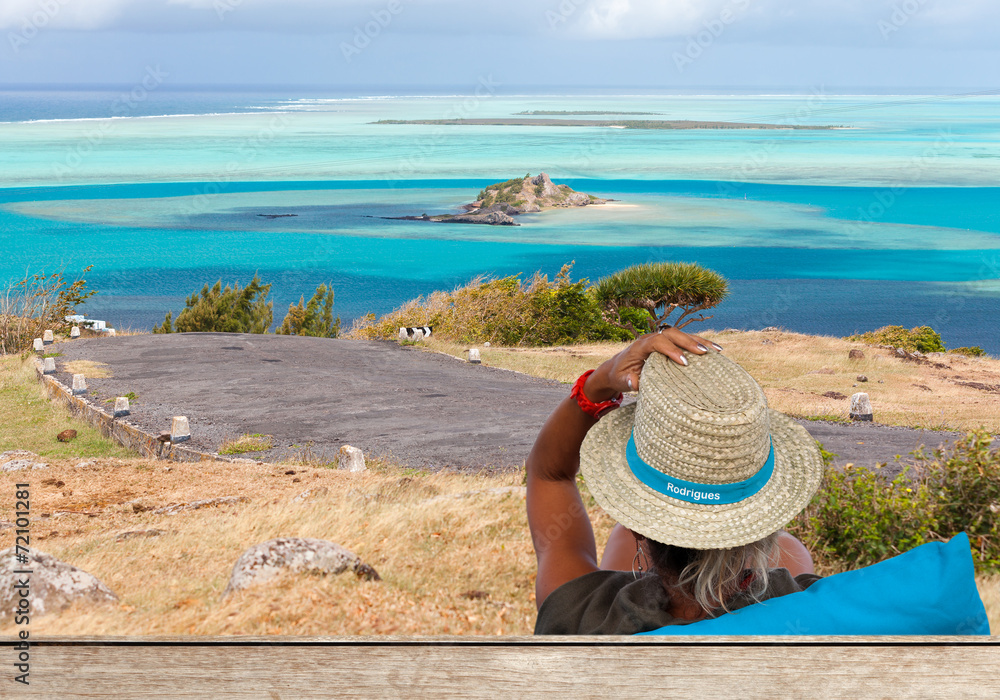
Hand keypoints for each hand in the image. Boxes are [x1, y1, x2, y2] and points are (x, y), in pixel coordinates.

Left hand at [584, 328, 721, 400]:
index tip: (684, 362)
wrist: (615, 369)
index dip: (671, 350)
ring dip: (699, 341)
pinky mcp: (667, 344)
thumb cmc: (619, 376)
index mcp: (640, 346)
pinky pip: (684, 341)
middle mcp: (651, 338)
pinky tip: (714, 351)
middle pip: (672, 334)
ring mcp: (659, 339)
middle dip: (689, 342)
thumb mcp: (621, 381)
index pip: (657, 342)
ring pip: (681, 335)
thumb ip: (628, 381)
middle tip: (704, 353)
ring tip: (716, 351)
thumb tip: (635, 382)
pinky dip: (699, 344)